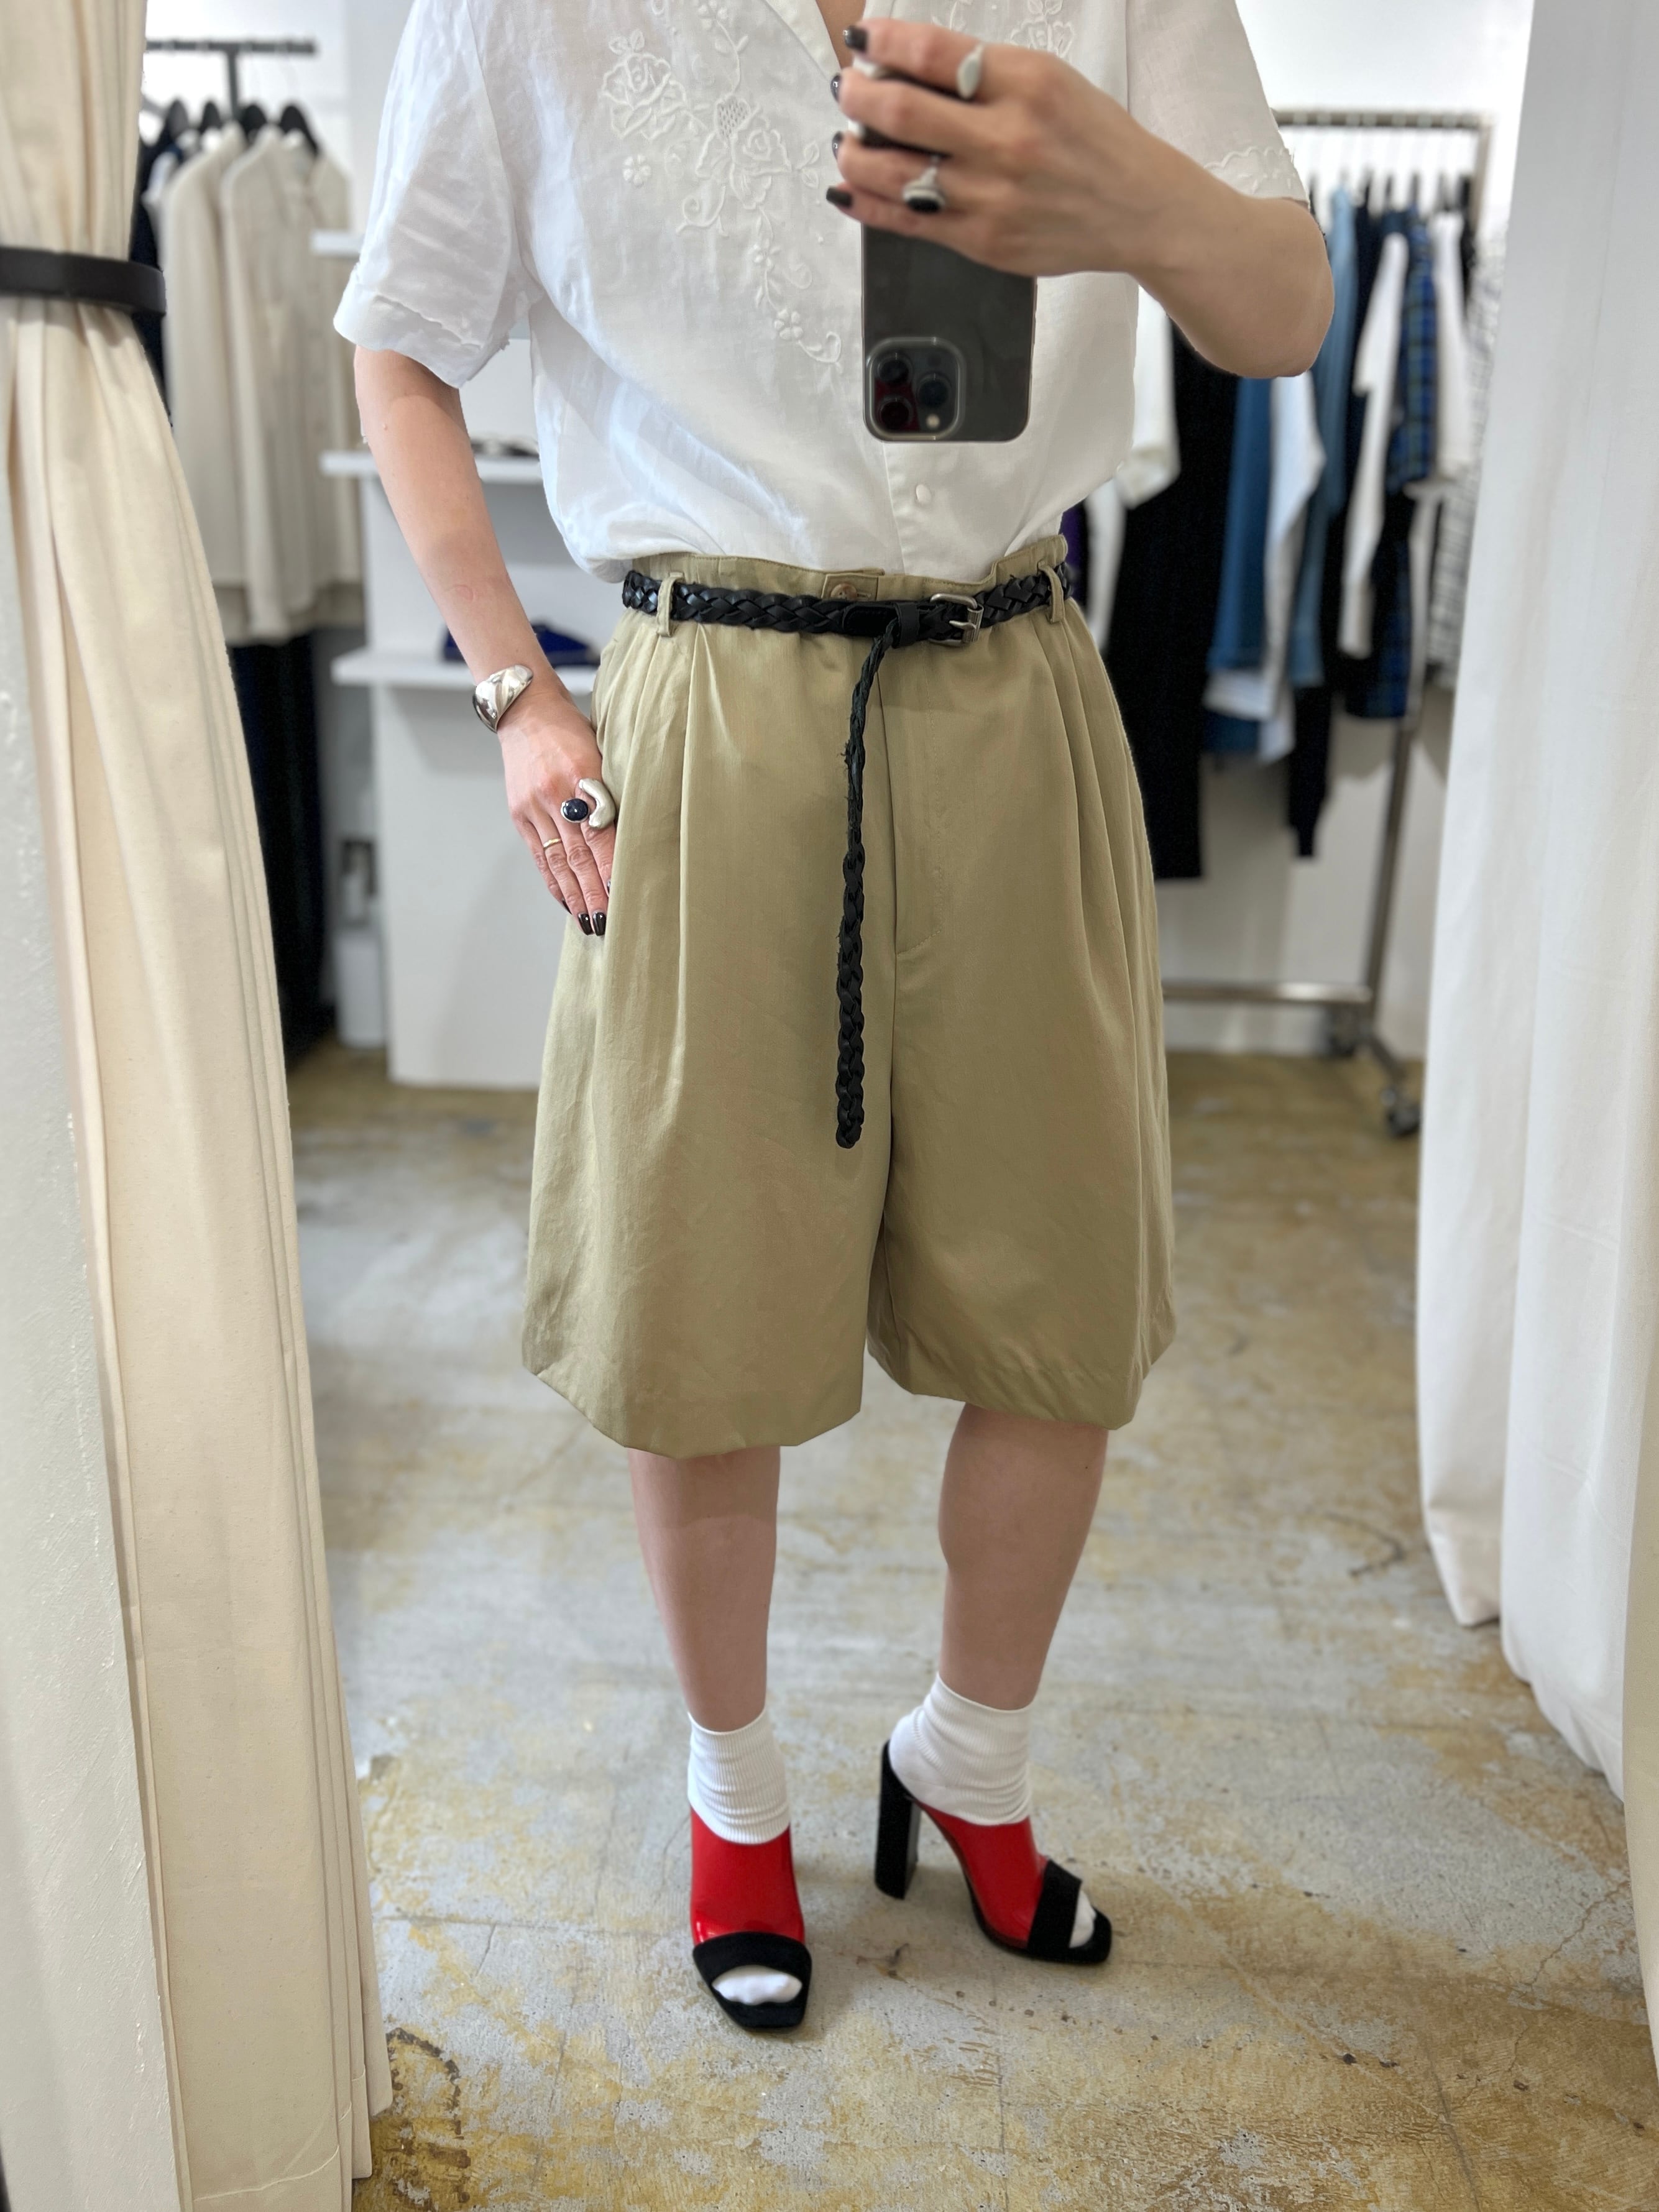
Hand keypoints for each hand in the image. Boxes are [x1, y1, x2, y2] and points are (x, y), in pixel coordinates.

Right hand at [498, 691, 615, 931]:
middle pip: (578, 855)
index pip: (601, 833)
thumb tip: (636, 833)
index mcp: (582, 776)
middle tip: (610, 922)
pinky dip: (554, 882)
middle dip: (595, 893)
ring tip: (590, 922)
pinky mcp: (520, 814)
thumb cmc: (573, 730)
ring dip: (575, 896)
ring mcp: (534, 807)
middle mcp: (555, 794)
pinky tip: (567, 902)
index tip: (626, 894)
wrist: (527, 711)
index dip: (612, 867)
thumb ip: (612, 792)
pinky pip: (540, 857)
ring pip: (558, 861)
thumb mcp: (601, 751)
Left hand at [830, 17, 1178, 279]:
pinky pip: (908, 222)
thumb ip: (982, 73)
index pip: (932, 54)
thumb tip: (905, 66)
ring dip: (855, 153)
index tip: (861, 42)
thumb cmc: (1090, 138)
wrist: (1136, 207)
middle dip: (858, 97)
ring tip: (847, 139)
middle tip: (846, 89)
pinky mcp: (983, 241)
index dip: (882, 43)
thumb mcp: (1047, 79)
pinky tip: (847, 188)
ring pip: (894, 173)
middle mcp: (1005, 140)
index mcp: (1024, 83)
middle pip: (902, 113)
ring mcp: (991, 196)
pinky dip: (867, 204)